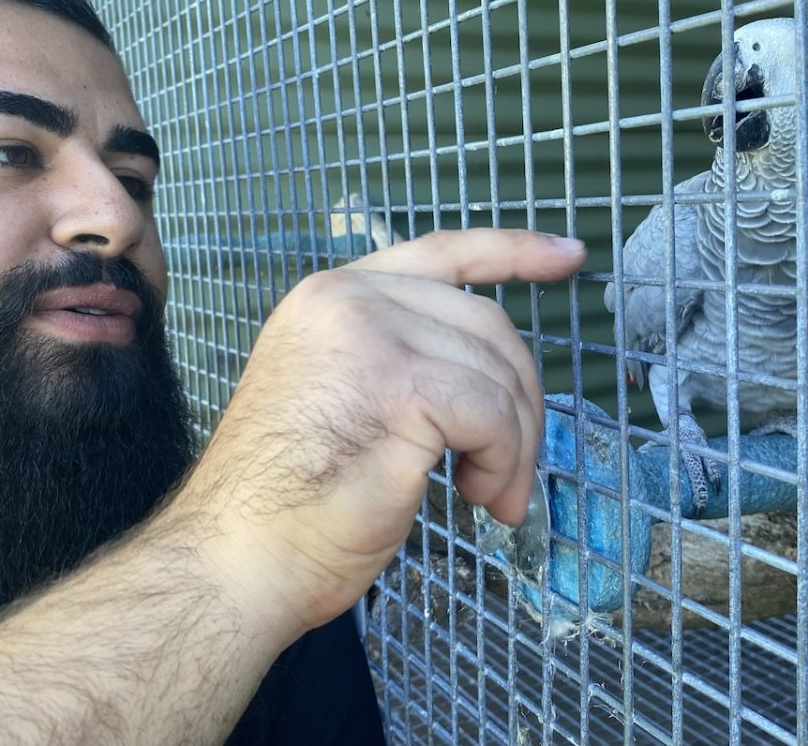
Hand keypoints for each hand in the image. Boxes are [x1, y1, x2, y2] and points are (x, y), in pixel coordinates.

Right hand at [179, 229, 585, 632]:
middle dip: (520, 399)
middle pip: (485, 324)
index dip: (511, 250)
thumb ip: (400, 359)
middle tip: (511, 470)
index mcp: (332, 297)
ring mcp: (372, 336)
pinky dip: (506, 462)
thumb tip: (489, 375)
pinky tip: (481, 499)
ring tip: (490, 496)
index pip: (440, 253)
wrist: (240, 557)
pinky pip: (493, 415)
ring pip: (496, 373)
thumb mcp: (342, 398)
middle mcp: (349, 299)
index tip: (567, 256)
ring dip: (514, 445)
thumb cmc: (288, 503)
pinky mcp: (400, 385)